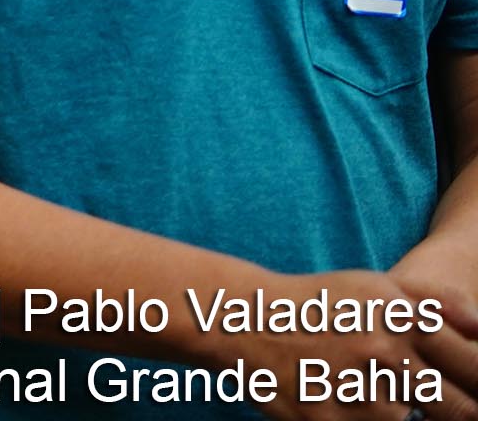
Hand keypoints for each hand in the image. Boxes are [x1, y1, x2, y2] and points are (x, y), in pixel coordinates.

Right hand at [221, 268, 477, 420]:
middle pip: (458, 410)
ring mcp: (357, 390)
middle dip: (459, 412)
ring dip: (398, 415)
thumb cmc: (317, 304)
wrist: (240, 320)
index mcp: (402, 319)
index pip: (475, 368)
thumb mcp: (374, 288)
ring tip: (366, 391)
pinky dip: (362, 420)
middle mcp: (385, 353)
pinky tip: (344, 402)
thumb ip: (437, 302)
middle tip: (432, 403)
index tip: (474, 394)